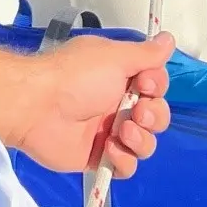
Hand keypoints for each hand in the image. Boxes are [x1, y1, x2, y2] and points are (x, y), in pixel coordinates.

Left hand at [0, 31, 172, 178]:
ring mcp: (107, 131)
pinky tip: (109, 148)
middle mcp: (116, 102)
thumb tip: (168, 39)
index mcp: (119, 75)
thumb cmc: (74, 76)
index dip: (156, 87)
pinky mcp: (98, 157)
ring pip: (145, 144)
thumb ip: (145, 54)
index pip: (155, 85)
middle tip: (136, 112)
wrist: (38, 106)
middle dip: (153, 116)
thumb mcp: (114, 57)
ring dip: (140, 140)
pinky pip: (125, 167)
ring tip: (121, 131)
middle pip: (155, 116)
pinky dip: (123, 160)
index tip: (145, 83)